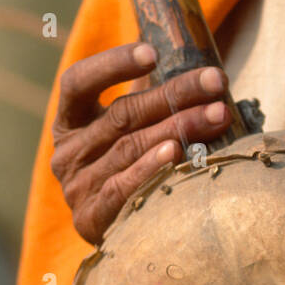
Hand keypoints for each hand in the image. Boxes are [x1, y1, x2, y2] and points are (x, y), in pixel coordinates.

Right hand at [50, 41, 230, 243]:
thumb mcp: (129, 127)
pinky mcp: (90, 218)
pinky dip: (150, 168)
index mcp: (70, 121)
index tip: (153, 52)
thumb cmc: (131, 165)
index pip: (78, 82)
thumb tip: (190, 50)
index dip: (113, 64)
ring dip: (179, 127)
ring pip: (130, 148)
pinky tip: (176, 152)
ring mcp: (77, 186)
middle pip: (121, 114)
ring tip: (217, 114)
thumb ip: (147, 94)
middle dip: (175, 94)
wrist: (118, 235)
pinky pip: (123, 188)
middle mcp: (68, 152)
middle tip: (216, 81)